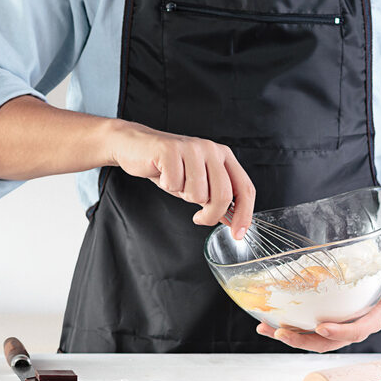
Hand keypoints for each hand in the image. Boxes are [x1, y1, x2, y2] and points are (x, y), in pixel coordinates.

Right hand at [106, 120, 254, 237]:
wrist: (135, 147)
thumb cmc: (168, 166)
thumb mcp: (197, 184)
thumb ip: (216, 198)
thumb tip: (233, 220)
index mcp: (224, 157)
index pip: (245, 188)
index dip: (244, 215)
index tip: (238, 233)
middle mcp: (212, 150)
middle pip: (223, 195)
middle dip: (210, 214)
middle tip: (198, 217)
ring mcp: (192, 148)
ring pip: (198, 193)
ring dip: (184, 195)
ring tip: (177, 182)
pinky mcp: (171, 150)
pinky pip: (175, 184)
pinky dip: (167, 185)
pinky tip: (163, 174)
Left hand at [257, 263, 380, 351]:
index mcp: (372, 319)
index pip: (357, 331)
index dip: (340, 332)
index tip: (322, 328)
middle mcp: (353, 328)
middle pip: (327, 342)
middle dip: (303, 341)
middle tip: (283, 334)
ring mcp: (337, 328)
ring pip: (312, 340)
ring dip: (288, 337)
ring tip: (267, 329)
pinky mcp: (325, 324)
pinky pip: (306, 330)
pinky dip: (286, 329)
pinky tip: (267, 324)